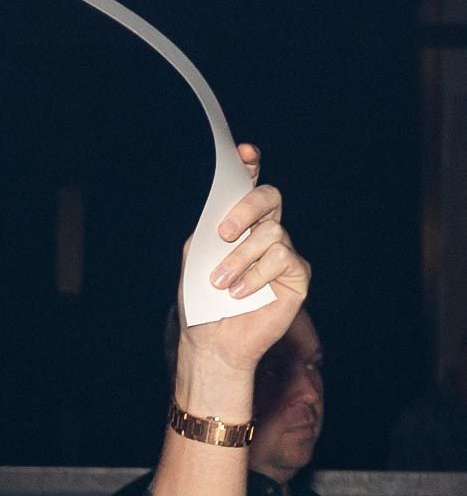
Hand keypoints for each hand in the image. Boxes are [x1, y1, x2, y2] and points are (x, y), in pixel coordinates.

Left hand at [176, 143, 310, 373]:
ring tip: (220, 282)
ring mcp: (283, 253)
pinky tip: (239, 293)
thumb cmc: (202, 301)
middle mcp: (266, 233)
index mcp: (241, 225)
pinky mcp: (297, 276)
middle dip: (246, 208)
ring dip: (240, 257)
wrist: (211, 342)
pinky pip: (282, 258)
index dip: (249, 166)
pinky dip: (256, 274)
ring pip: (272, 232)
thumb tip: (224, 200)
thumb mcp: (197, 257)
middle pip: (269, 197)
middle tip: (224, 233)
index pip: (250, 186)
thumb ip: (209, 225)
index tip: (243, 153)